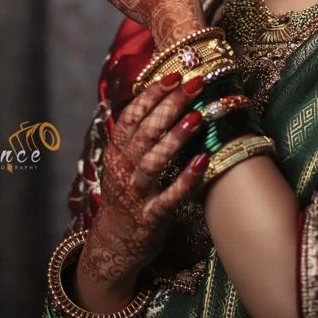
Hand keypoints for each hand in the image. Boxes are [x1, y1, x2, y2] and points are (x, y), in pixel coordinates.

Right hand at [79, 75, 207, 287]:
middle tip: (194, 85)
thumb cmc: (127, 191)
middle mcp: (123, 169)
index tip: (175, 75)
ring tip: (197, 118)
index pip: (131, 115)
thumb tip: (163, 92)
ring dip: (175, 138)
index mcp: (116, 151)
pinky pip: (170, 197)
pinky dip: (186, 179)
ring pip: (153, 161)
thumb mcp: (123, 159)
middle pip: (145, 132)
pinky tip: (203, 162)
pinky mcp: (151, 217)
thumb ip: (138, 131)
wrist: (114, 242)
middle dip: (170, 105)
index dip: (152, 94)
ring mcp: (137, 193)